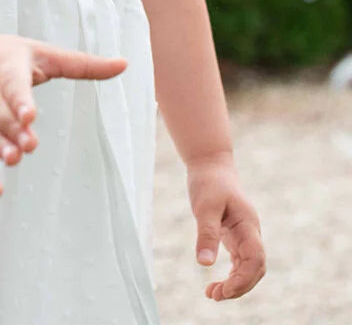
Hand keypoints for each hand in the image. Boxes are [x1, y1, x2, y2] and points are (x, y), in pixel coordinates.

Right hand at [0, 30, 126, 199]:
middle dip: (11, 127)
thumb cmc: (9, 55)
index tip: (30, 116)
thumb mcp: (44, 53)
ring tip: (14, 160)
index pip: (12, 82)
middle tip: (30, 146)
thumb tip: (125, 65)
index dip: (20, 99)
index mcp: (7, 65)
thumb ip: (82, 64)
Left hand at [187, 154, 265, 300]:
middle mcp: (250, 232)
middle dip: (239, 287)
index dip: (244, 279)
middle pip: (255, 269)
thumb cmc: (209, 182)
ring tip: (211, 294)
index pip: (255, 259)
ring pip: (248, 268)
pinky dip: (231, 275)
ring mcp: (244, 235)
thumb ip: (206, 234)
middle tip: (214, 295)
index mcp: (248, 225)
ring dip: (234, 284)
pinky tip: (216, 283)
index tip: (225, 290)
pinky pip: (239, 262)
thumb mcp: (205, 206)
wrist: (211, 164)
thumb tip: (204, 264)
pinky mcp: (235, 236)